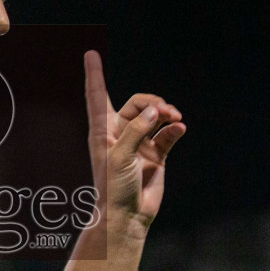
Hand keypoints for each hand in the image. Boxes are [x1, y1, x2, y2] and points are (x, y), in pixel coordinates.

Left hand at [83, 50, 184, 233]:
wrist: (127, 216)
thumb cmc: (113, 187)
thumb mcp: (120, 156)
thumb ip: (137, 130)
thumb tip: (155, 112)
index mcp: (103, 131)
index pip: (97, 96)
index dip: (94, 75)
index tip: (90, 54)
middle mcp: (121, 134)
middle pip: (137, 103)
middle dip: (151, 101)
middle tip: (162, 109)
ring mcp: (139, 144)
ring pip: (154, 117)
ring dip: (165, 113)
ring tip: (174, 116)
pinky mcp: (156, 156)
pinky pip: (167, 135)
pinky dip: (173, 129)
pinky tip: (179, 127)